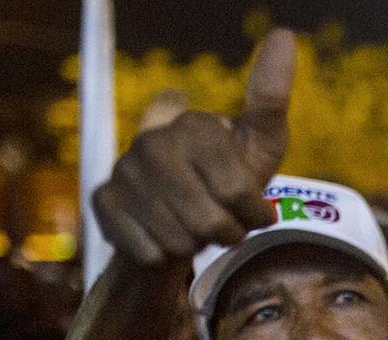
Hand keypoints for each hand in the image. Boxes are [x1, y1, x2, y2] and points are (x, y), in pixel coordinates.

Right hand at [89, 29, 294, 266]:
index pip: (237, 190)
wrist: (182, 218)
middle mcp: (151, 141)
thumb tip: (284, 34)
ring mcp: (124, 171)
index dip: (250, 211)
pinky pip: (148, 251)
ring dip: (196, 245)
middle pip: (209, 219)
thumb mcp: (260, 143)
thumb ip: (271, 97)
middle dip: (227, 232)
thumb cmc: (229, 180)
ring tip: (193, 228)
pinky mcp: (102, 201)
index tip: (251, 208)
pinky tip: (163, 237)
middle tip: (224, 224)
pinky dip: (165, 256)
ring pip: (179, 239)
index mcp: (191, 124)